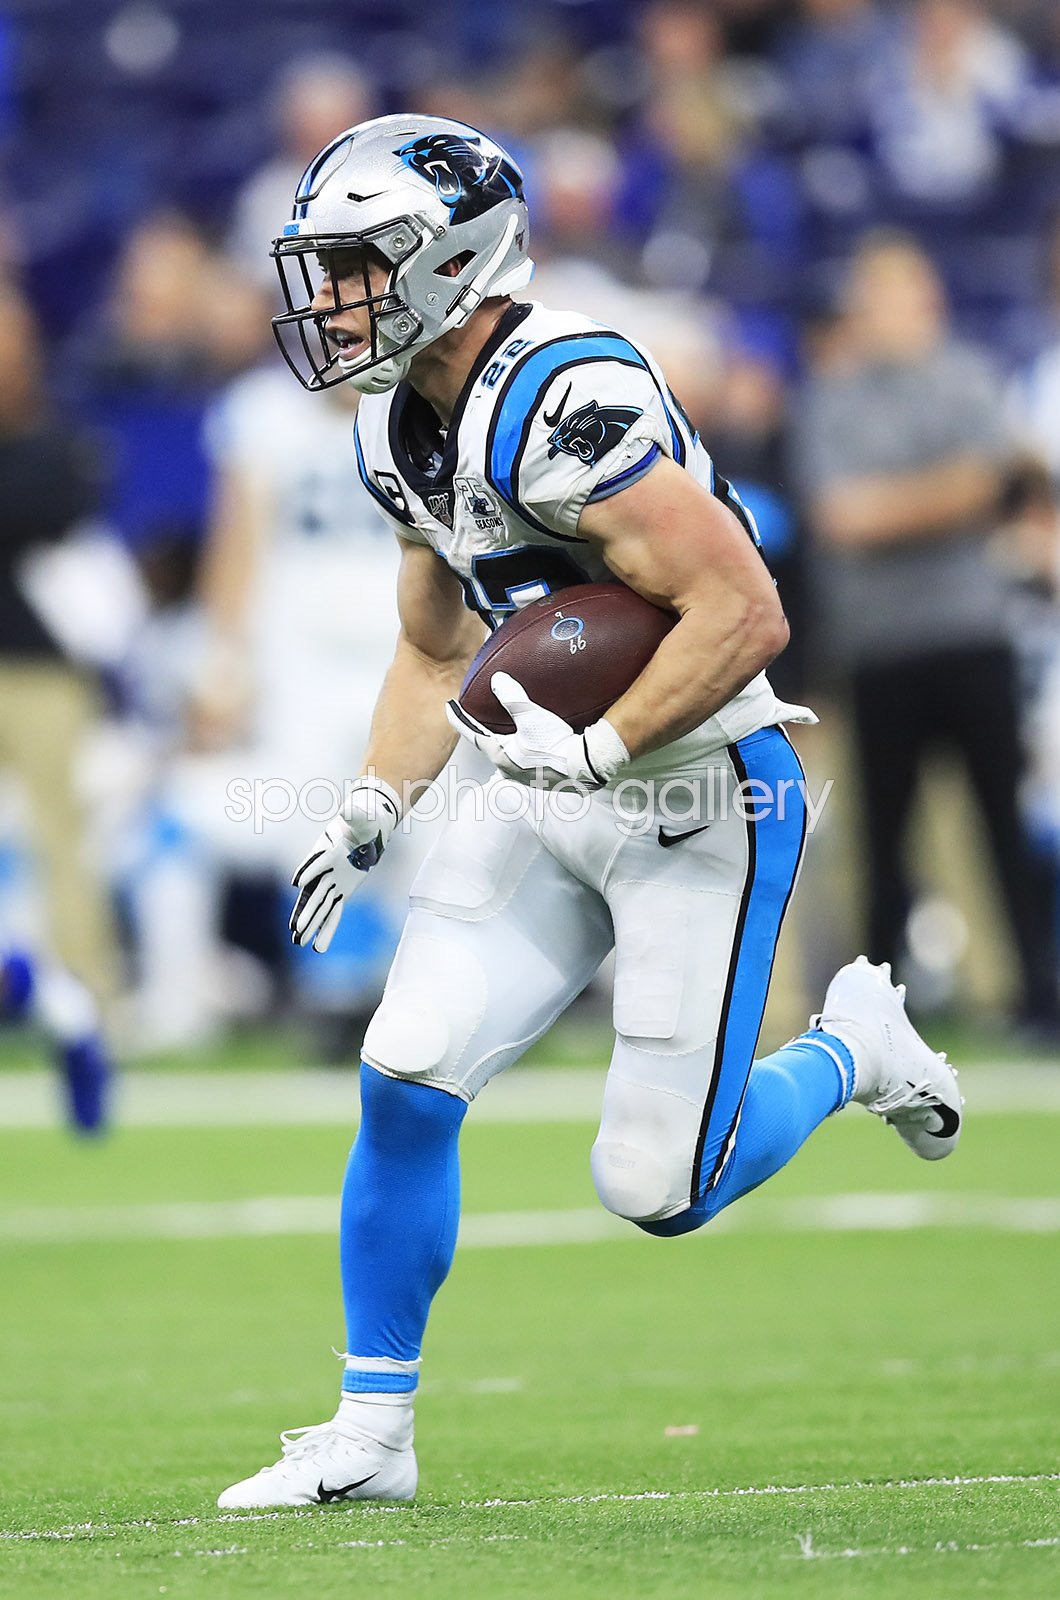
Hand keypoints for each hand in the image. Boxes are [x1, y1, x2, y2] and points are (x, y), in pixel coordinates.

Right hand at [289, 779, 399, 952]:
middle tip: (295, 931)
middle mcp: (326, 871)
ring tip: (298, 943)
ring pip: (320, 908)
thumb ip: (356, 814)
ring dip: (311, 925)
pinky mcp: (342, 891)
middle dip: (305, 913)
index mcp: (328, 851)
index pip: (316, 862)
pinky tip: (317, 946)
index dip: (308, 871)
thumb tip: (352, 809)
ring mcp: (333, 882)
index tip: (298, 883)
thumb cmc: (364, 819)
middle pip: (313, 895)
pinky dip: (327, 928)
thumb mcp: (363, 816)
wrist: (367, 826)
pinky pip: (334, 912)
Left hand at [445, 672, 628, 788]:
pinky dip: (522, 748)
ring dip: (505, 740)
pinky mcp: (540, 778)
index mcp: (499, 756)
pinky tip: (531, 741)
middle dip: (484, 731)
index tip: (449, 708)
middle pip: (489, 745)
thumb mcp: (530, 715)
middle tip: (479, 716)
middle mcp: (508, 770)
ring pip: (507, 754)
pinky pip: (524, 759)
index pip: (471, 734)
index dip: (459, 719)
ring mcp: (524, 776)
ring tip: (506, 728)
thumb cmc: (556, 745)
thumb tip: (497, 680)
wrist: (584, 766)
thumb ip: (511, 697)